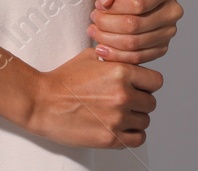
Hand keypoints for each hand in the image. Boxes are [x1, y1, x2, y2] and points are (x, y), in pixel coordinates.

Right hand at [22, 47, 162, 148]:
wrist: (42, 102)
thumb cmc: (61, 81)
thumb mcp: (90, 57)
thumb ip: (114, 59)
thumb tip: (126, 60)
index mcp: (120, 72)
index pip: (156, 81)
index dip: (148, 83)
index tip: (141, 86)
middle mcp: (122, 95)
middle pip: (151, 102)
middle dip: (140, 101)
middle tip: (126, 101)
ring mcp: (118, 118)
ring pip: (145, 121)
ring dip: (135, 118)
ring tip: (120, 114)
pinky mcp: (110, 138)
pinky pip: (137, 139)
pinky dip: (132, 135)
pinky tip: (122, 128)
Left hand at [87, 0, 182, 64]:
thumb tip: (105, 0)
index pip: (139, 3)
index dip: (114, 7)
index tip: (98, 4)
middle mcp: (172, 11)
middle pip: (135, 25)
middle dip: (107, 24)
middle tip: (93, 18)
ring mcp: (169, 32)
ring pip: (134, 43)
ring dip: (108, 39)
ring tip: (93, 31)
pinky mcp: (161, 48)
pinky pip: (137, 58)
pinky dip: (116, 55)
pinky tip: (102, 47)